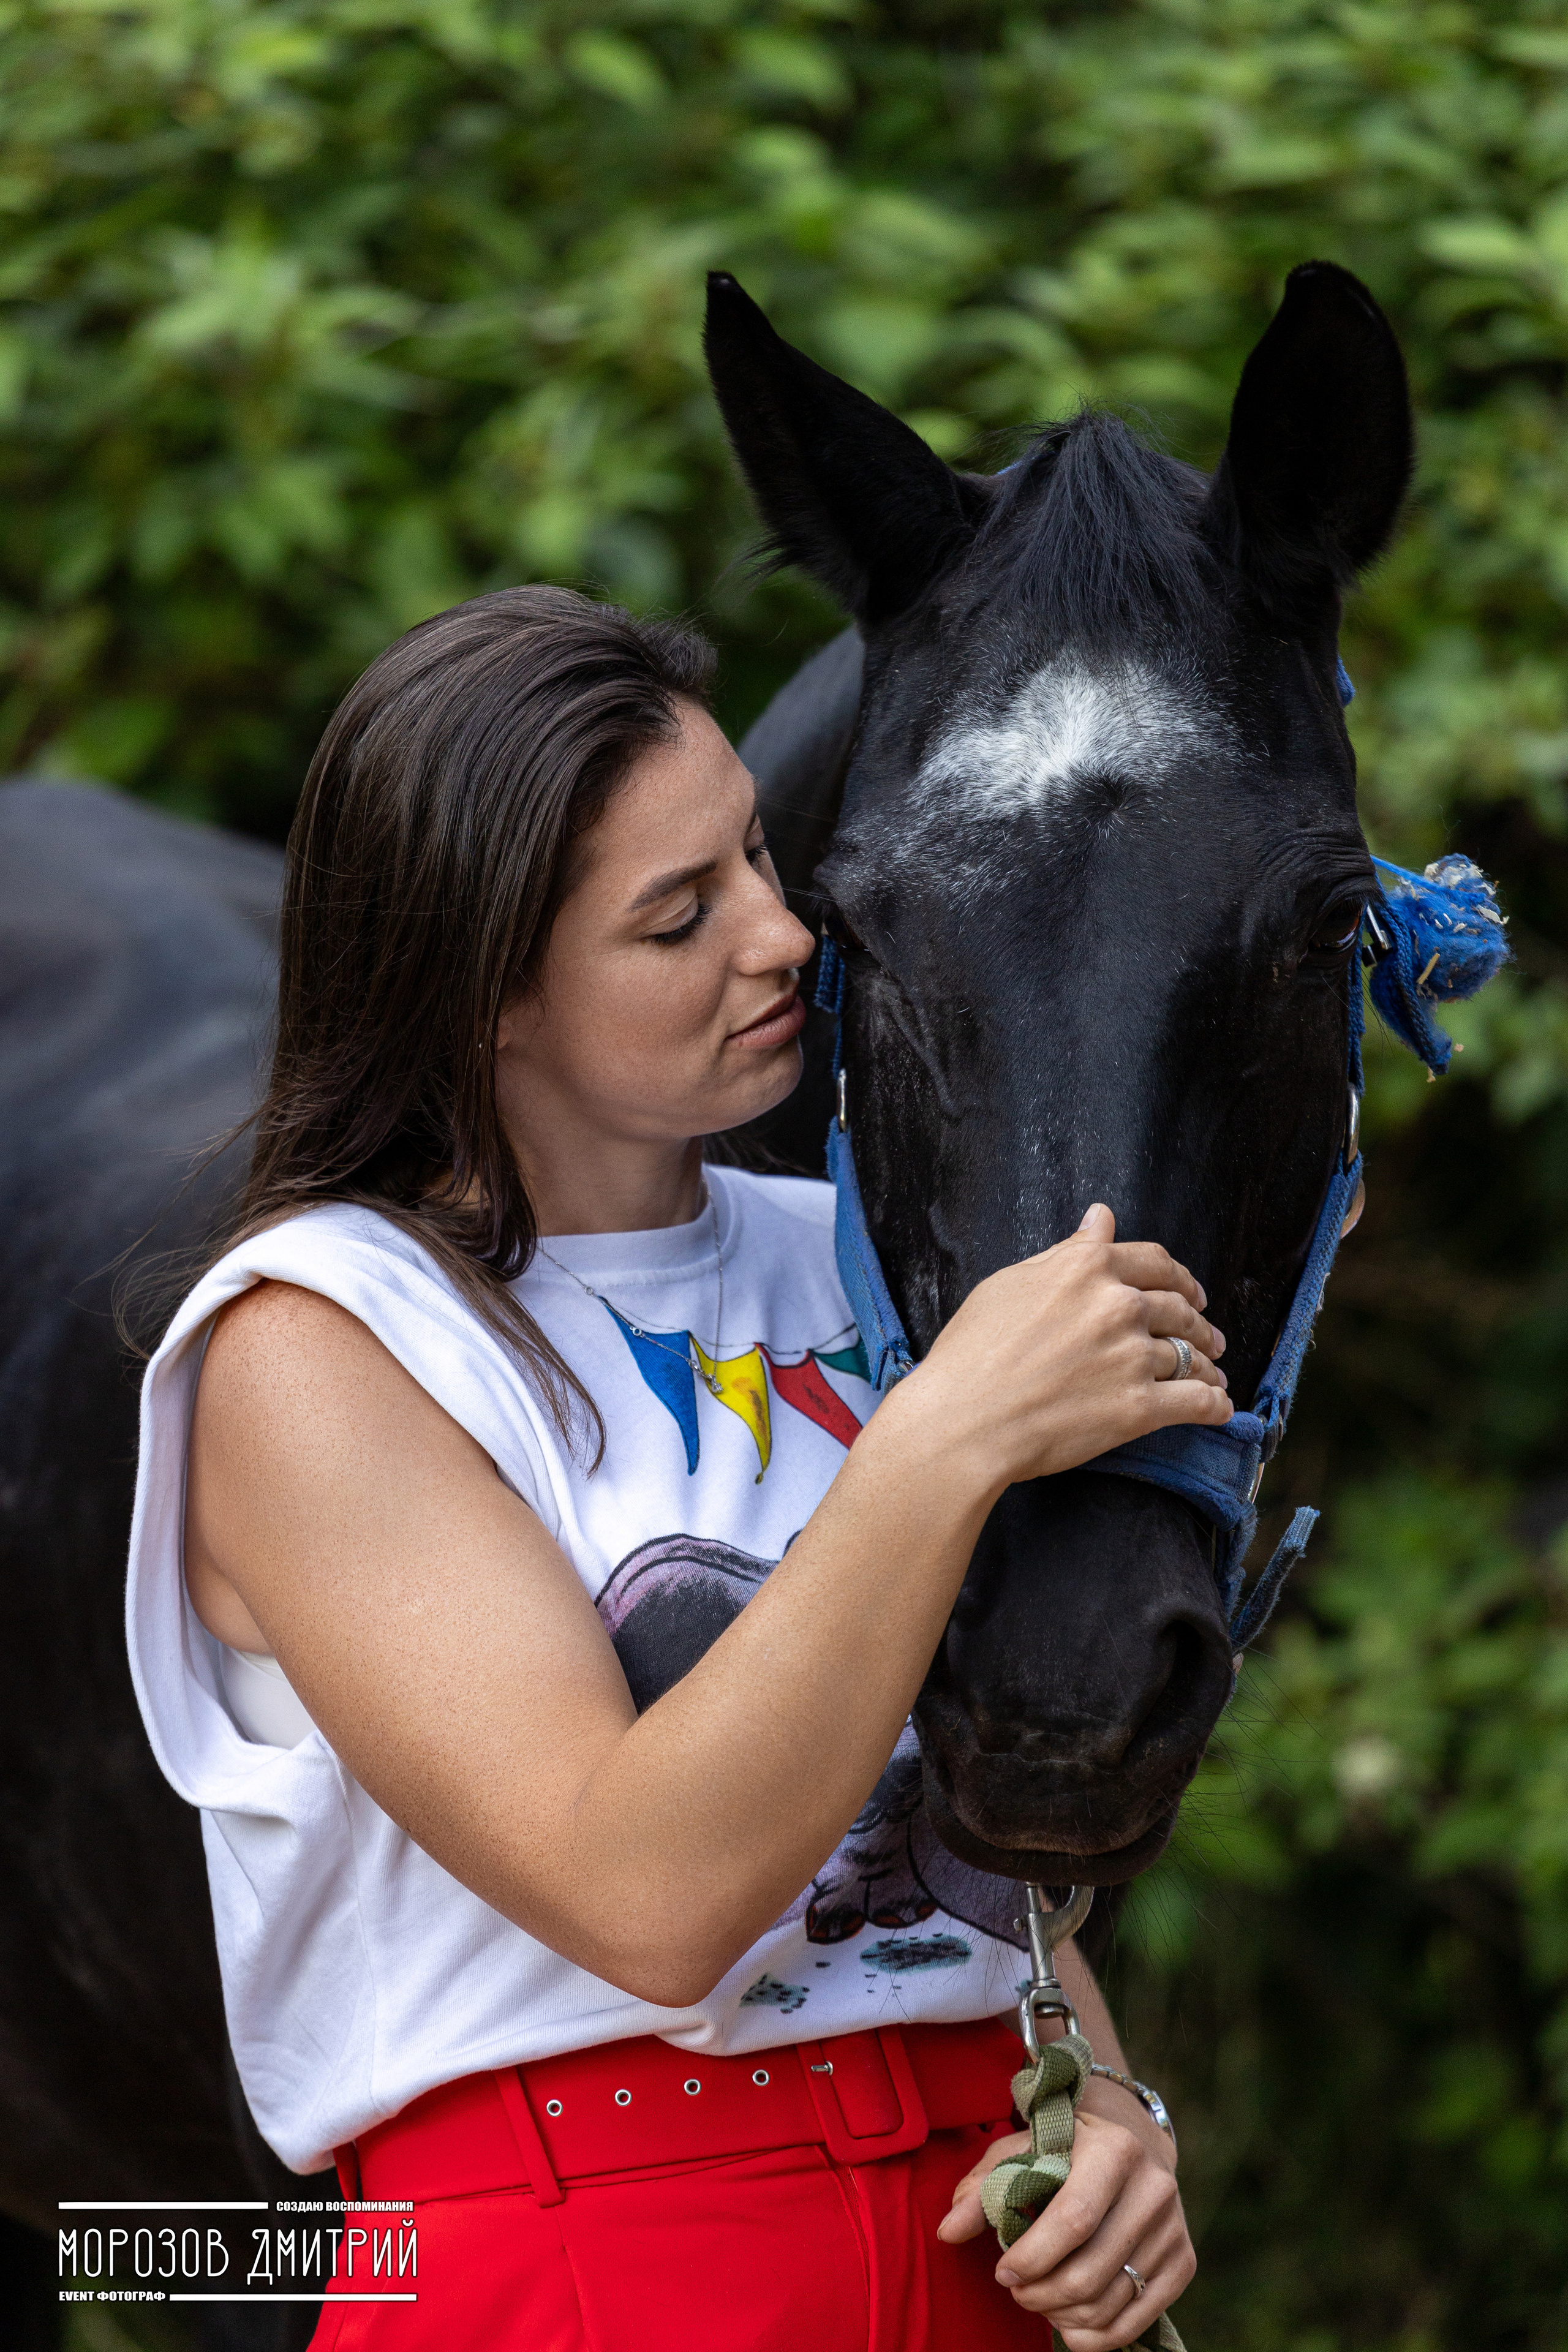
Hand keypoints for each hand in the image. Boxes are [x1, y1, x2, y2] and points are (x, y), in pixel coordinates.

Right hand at [902, 1202, 1230, 1492]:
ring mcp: (1132, 1357)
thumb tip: (1101, 1218)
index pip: (1154, 1262)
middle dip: (1199, 1322)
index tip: (1190, 1292)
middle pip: (1178, 1308)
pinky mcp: (1139, 1408)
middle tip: (1210, 1336)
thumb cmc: (973, 1352)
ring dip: (1208, 1365)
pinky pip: (1196, 1402)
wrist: (964, 1419)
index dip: (1179, 1277)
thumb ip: (1067, 1252)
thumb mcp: (1012, 1283)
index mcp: (1088, 1268)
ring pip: (1190, 1354)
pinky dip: (1214, 1406)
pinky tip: (1221, 1409)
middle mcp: (1118, 1305)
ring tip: (1213, 1375)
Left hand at [938, 2106, 1195, 2347]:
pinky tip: (1067, 2322)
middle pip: (1091, 2271)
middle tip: (1016, 2290)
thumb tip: (947, 2232)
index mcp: (1115, 2149)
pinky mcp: (1183, 2263)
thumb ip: (982, 2188)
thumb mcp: (1021, 2150)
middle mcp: (1154, 2189)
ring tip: (1039, 2300)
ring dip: (1063, 2316)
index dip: (1033, 2257)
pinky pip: (1135, 2322)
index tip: (1002, 2271)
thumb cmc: (1063, 2146)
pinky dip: (1094, 2337)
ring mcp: (1174, 2229)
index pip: (1073, 2220)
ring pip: (1110, 2303)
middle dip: (1041, 2294)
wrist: (1133, 2142)